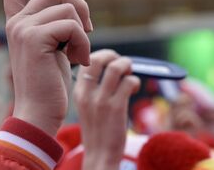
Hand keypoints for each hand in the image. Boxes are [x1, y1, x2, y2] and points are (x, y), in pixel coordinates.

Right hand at [3, 0, 91, 135]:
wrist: (39, 113)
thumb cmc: (49, 82)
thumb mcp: (51, 46)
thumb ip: (54, 22)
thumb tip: (74, 1)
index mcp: (17, 22)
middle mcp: (16, 22)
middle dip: (79, 5)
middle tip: (86, 28)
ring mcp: (23, 28)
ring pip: (67, 8)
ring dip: (83, 32)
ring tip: (78, 53)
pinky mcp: (35, 38)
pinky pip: (72, 26)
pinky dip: (83, 43)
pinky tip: (78, 60)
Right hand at [73, 50, 140, 169]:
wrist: (100, 156)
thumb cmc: (97, 130)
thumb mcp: (87, 107)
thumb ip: (94, 88)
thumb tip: (113, 67)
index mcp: (79, 92)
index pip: (86, 61)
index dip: (101, 56)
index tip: (110, 62)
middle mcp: (87, 94)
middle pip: (99, 59)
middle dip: (114, 56)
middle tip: (122, 64)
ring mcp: (101, 101)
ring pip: (116, 67)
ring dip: (127, 65)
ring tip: (130, 74)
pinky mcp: (116, 108)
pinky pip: (129, 82)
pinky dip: (135, 81)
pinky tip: (133, 89)